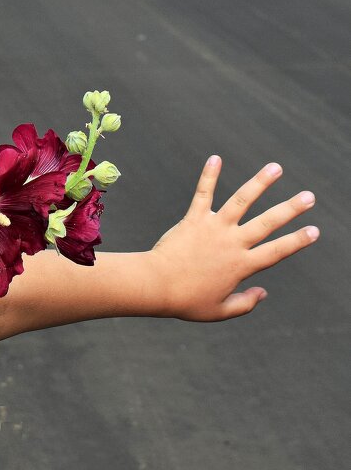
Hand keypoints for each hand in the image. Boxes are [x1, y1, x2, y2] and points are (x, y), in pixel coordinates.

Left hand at [148, 156, 318, 320]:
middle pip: (267, 223)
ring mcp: (214, 228)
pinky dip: (209, 176)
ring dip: (260, 183)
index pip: (277, 251)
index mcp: (241, 265)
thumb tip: (263, 293)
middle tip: (309, 196)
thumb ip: (244, 303)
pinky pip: (203, 194)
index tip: (314, 230)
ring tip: (276, 168)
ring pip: (242, 200)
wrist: (155, 285)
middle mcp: (232, 243)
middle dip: (291, 208)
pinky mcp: (193, 219)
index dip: (297, 241)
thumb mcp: (219, 311)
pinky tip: (215, 158)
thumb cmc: (185, 301)